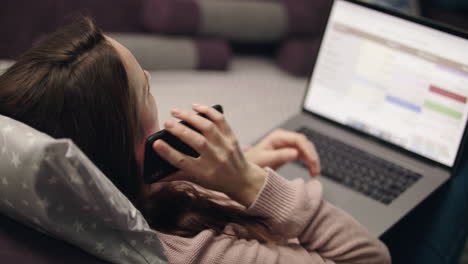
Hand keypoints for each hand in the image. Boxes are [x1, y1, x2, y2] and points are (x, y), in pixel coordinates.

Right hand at [152, 104, 266, 206]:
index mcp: (204, 172)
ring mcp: (225, 147)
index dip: (168, 152)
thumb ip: (177, 175)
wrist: (243, 180)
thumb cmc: (216, 180)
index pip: (183, 162)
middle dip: (179, 131)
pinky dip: (207, 111)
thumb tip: (155, 175)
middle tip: (166, 123)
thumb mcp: (197, 181)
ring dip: (190, 117)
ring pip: (207, 128)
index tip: (156, 143)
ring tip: (175, 112)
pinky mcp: (231, 137)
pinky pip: (220, 120)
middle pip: (196, 142)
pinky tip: (195, 107)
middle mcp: (216, 159)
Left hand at [244, 129, 320, 176]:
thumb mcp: (264, 159)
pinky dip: (308, 163)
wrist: (245, 167)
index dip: (308, 149)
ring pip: (306, 150)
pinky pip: (303, 155)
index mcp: (278, 136)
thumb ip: (279, 156)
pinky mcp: (289, 151)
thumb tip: (295, 153)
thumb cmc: (252, 162)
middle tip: (316, 170)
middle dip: (312, 156)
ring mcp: (288, 144)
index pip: (298, 139)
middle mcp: (284, 138)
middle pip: (305, 144)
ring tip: (314, 173)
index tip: (312, 161)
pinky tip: (311, 171)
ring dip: (312, 161)